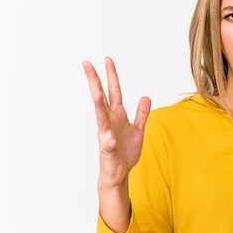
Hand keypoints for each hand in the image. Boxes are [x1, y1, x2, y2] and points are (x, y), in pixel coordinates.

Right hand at [82, 57, 150, 232]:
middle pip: (101, 99)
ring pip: (101, 118)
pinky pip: (108, 145)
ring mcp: (106, 135)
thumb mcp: (138, 129)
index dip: (112, 76)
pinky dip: (109, 141)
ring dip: (99, 107)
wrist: (119, 173)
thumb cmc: (125, 151)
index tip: (107, 59)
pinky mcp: (108, 151)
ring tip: (96, 94)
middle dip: (95, 82)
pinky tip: (110, 139)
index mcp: (117, 115)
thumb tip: (145, 96)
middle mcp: (109, 122)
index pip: (114, 91)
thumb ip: (141, 113)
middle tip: (87, 64)